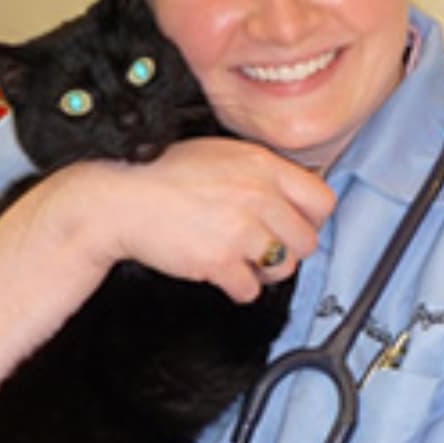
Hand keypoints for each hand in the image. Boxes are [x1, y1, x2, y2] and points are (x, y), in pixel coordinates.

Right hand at [91, 137, 335, 300]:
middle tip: (267, 247)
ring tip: (244, 260)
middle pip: (307, 240)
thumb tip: (292, 192)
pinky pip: (251, 290)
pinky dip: (238, 287)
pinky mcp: (219, 260)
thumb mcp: (221, 153)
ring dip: (265, 270)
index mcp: (261, 164)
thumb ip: (260, 171)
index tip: (298, 224)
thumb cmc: (164, 175)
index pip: (321, 200)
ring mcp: (240, 229)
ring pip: (284, 268)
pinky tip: (223, 272)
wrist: (122, 200)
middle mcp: (257, 195)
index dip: (312, 218)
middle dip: (289, 249)